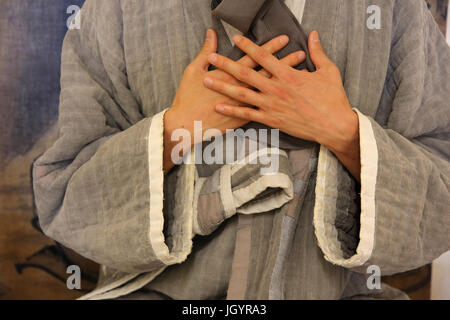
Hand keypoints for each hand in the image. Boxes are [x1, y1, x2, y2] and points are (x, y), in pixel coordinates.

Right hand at [163, 29, 305, 172]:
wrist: (187, 123)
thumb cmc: (188, 97)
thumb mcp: (194, 69)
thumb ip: (205, 51)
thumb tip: (211, 34)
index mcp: (230, 74)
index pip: (254, 58)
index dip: (270, 48)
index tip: (283, 40)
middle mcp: (241, 88)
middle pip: (267, 72)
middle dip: (284, 62)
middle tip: (300, 52)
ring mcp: (244, 105)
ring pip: (269, 91)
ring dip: (284, 82)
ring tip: (300, 74)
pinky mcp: (244, 118)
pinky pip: (265, 110)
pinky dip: (278, 103)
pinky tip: (289, 99)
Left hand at [203, 31, 360, 179]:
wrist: (334, 126)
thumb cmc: (332, 99)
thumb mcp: (328, 71)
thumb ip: (317, 52)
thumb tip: (313, 35)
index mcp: (288, 75)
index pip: (264, 57)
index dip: (248, 46)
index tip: (236, 38)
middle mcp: (276, 89)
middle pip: (246, 73)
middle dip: (226, 64)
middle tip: (211, 58)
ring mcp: (272, 105)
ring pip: (242, 94)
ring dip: (223, 86)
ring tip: (206, 81)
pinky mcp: (272, 120)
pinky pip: (248, 114)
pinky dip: (233, 110)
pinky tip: (220, 106)